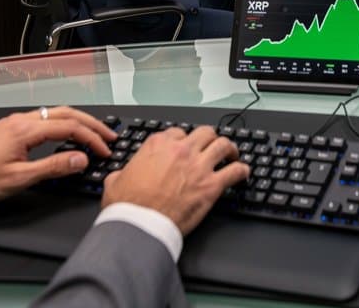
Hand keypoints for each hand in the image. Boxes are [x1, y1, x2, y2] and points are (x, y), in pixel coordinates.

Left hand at [0, 107, 115, 204]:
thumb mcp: (19, 179)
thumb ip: (53, 168)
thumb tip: (80, 160)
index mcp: (26, 130)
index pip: (69, 127)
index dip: (91, 138)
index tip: (104, 149)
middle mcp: (22, 120)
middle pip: (67, 114)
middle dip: (91, 124)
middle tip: (109, 135)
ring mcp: (16, 122)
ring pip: (56, 114)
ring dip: (78, 122)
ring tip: (94, 133)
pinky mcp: (10, 128)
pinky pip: (45, 119)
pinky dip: (63, 124)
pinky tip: (66, 135)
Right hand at [102, 126, 248, 235]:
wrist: (139, 225)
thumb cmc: (127, 206)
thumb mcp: (115, 181)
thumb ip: (122, 173)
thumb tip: (119, 176)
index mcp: (158, 145)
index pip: (178, 133)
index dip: (183, 141)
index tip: (186, 148)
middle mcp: (181, 150)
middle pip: (204, 133)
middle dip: (209, 139)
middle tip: (211, 147)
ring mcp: (198, 166)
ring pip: (223, 144)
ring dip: (230, 148)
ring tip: (231, 154)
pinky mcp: (211, 185)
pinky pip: (235, 171)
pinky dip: (242, 170)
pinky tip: (243, 173)